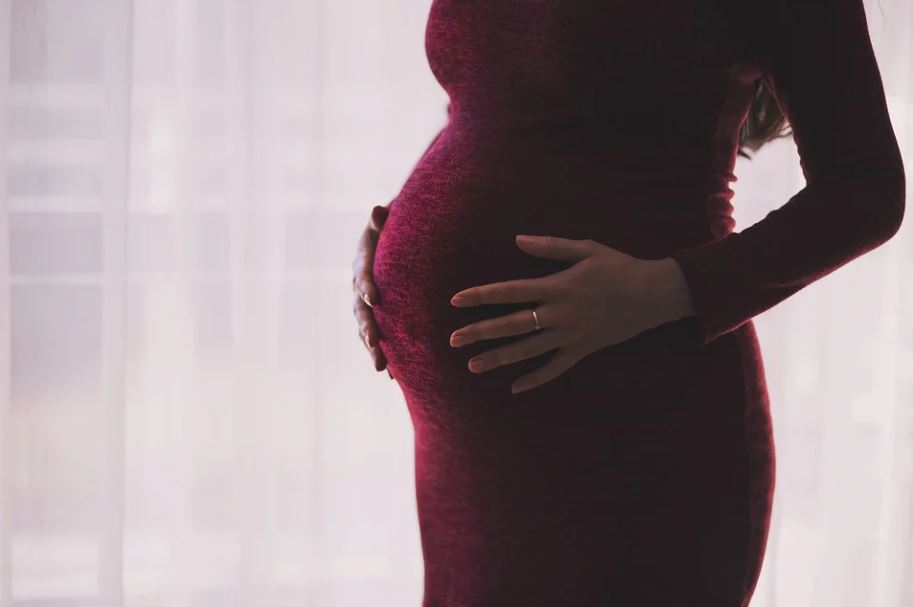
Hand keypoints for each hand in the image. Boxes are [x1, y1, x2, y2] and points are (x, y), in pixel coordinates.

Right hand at [352, 204, 392, 376]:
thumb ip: (382, 220)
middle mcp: (359, 288)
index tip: (374, 298)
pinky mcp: (377, 318)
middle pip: (360, 310)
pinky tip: (393, 376)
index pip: (362, 275)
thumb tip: (377, 209)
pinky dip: (384, 355)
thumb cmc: (393, 229)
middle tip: (375, 341)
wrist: (394, 243)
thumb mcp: (387, 221)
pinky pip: (378, 339)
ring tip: (382, 367)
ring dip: (373, 349)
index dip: (366, 286)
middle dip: (367, 327)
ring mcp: (366, 306)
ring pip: (366, 329)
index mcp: (362, 264)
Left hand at [449, 235, 693, 393]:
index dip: (480, 296)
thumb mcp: (585, 248)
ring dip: (499, 358)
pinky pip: (556, 368)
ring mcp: (570, 335)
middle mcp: (558, 313)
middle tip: (453, 340)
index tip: (456, 301)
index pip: (508, 291)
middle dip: (480, 332)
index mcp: (555, 286)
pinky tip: (516, 388)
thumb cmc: (619, 266)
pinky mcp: (583, 350)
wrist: (654, 294)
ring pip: (528, 350)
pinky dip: (536, 379)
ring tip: (473, 366)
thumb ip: (549, 246)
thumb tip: (517, 240)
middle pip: (511, 325)